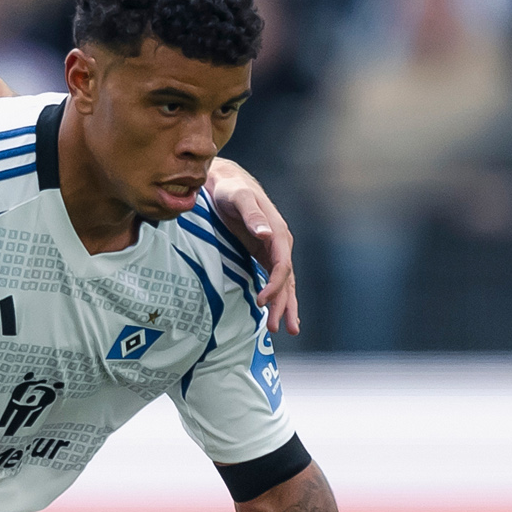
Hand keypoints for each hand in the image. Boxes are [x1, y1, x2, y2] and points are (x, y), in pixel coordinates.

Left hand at [204, 160, 299, 336]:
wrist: (225, 182)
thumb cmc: (231, 189)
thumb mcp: (239, 198)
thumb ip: (252, 215)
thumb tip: (267, 233)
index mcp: (278, 233)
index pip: (282, 266)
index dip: (275, 286)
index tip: (263, 303)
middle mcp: (279, 243)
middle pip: (286, 280)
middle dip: (285, 305)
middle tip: (281, 329)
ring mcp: (272, 250)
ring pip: (283, 283)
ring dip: (284, 306)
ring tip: (284, 330)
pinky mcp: (261, 253)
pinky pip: (273, 279)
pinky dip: (277, 296)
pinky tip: (276, 311)